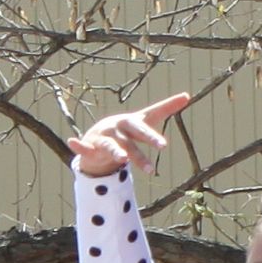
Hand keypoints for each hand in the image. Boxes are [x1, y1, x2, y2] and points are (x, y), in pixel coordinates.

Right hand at [68, 94, 192, 180]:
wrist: (101, 133)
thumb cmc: (127, 129)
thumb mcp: (146, 119)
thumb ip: (165, 108)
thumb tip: (187, 95)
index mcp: (130, 123)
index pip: (142, 129)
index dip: (151, 137)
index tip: (163, 147)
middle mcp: (116, 128)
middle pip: (128, 140)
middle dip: (138, 152)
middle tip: (149, 167)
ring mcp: (102, 137)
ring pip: (110, 147)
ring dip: (116, 152)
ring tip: (122, 160)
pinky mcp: (90, 147)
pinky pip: (83, 147)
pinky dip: (78, 145)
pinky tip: (74, 142)